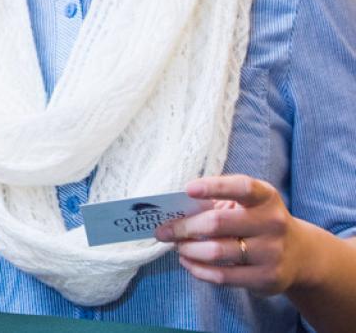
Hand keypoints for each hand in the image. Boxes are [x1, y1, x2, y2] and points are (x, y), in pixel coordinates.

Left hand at [157, 175, 319, 294]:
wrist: (301, 254)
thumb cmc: (258, 222)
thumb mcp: (248, 205)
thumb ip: (218, 202)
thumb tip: (173, 211)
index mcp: (266, 198)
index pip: (241, 187)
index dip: (215, 186)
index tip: (188, 189)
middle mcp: (272, 223)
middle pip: (218, 223)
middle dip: (184, 227)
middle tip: (163, 231)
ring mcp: (272, 252)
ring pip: (216, 251)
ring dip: (188, 249)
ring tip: (177, 246)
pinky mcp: (266, 278)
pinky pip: (222, 276)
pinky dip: (198, 269)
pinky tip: (188, 262)